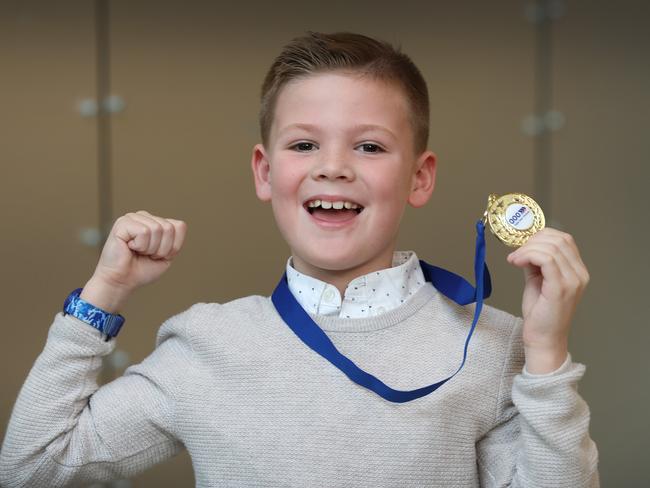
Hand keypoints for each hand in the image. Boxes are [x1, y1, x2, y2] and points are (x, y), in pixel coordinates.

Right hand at [80, 211, 186, 311]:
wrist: (122, 281)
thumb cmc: (141, 270)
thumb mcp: (167, 255)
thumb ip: (176, 239)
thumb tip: (180, 224)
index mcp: (155, 222)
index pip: (179, 226)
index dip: (173, 246)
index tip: (159, 255)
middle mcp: (144, 216)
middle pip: (169, 228)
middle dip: (162, 249)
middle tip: (147, 255)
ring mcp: (133, 218)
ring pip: (157, 229)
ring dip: (150, 248)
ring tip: (138, 251)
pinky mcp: (122, 223)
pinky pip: (144, 232)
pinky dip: (140, 245)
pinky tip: (130, 248)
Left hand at [506, 228, 589, 372]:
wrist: (543, 338)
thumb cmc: (540, 313)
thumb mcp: (538, 280)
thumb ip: (535, 263)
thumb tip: (525, 247)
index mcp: (577, 271)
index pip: (564, 239)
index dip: (541, 236)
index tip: (523, 245)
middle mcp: (579, 274)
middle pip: (559, 240)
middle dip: (532, 241)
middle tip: (516, 253)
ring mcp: (573, 281)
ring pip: (551, 247)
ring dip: (527, 249)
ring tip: (515, 259)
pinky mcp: (561, 287)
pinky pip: (547, 259)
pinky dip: (528, 255)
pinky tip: (516, 262)